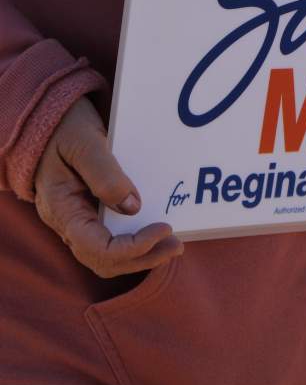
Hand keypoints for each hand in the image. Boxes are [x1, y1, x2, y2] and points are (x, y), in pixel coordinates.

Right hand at [33, 99, 182, 277]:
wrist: (49, 123)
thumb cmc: (64, 130)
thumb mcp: (85, 144)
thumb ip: (105, 175)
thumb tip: (133, 207)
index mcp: (62, 210)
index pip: (96, 249)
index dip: (134, 247)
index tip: (165, 228)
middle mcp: (67, 224)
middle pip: (103, 261)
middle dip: (143, 257)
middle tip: (177, 244)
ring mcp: (78, 222)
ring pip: (107, 257)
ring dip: (142, 256)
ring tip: (172, 244)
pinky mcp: (90, 216)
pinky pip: (111, 242)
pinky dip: (136, 244)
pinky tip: (158, 234)